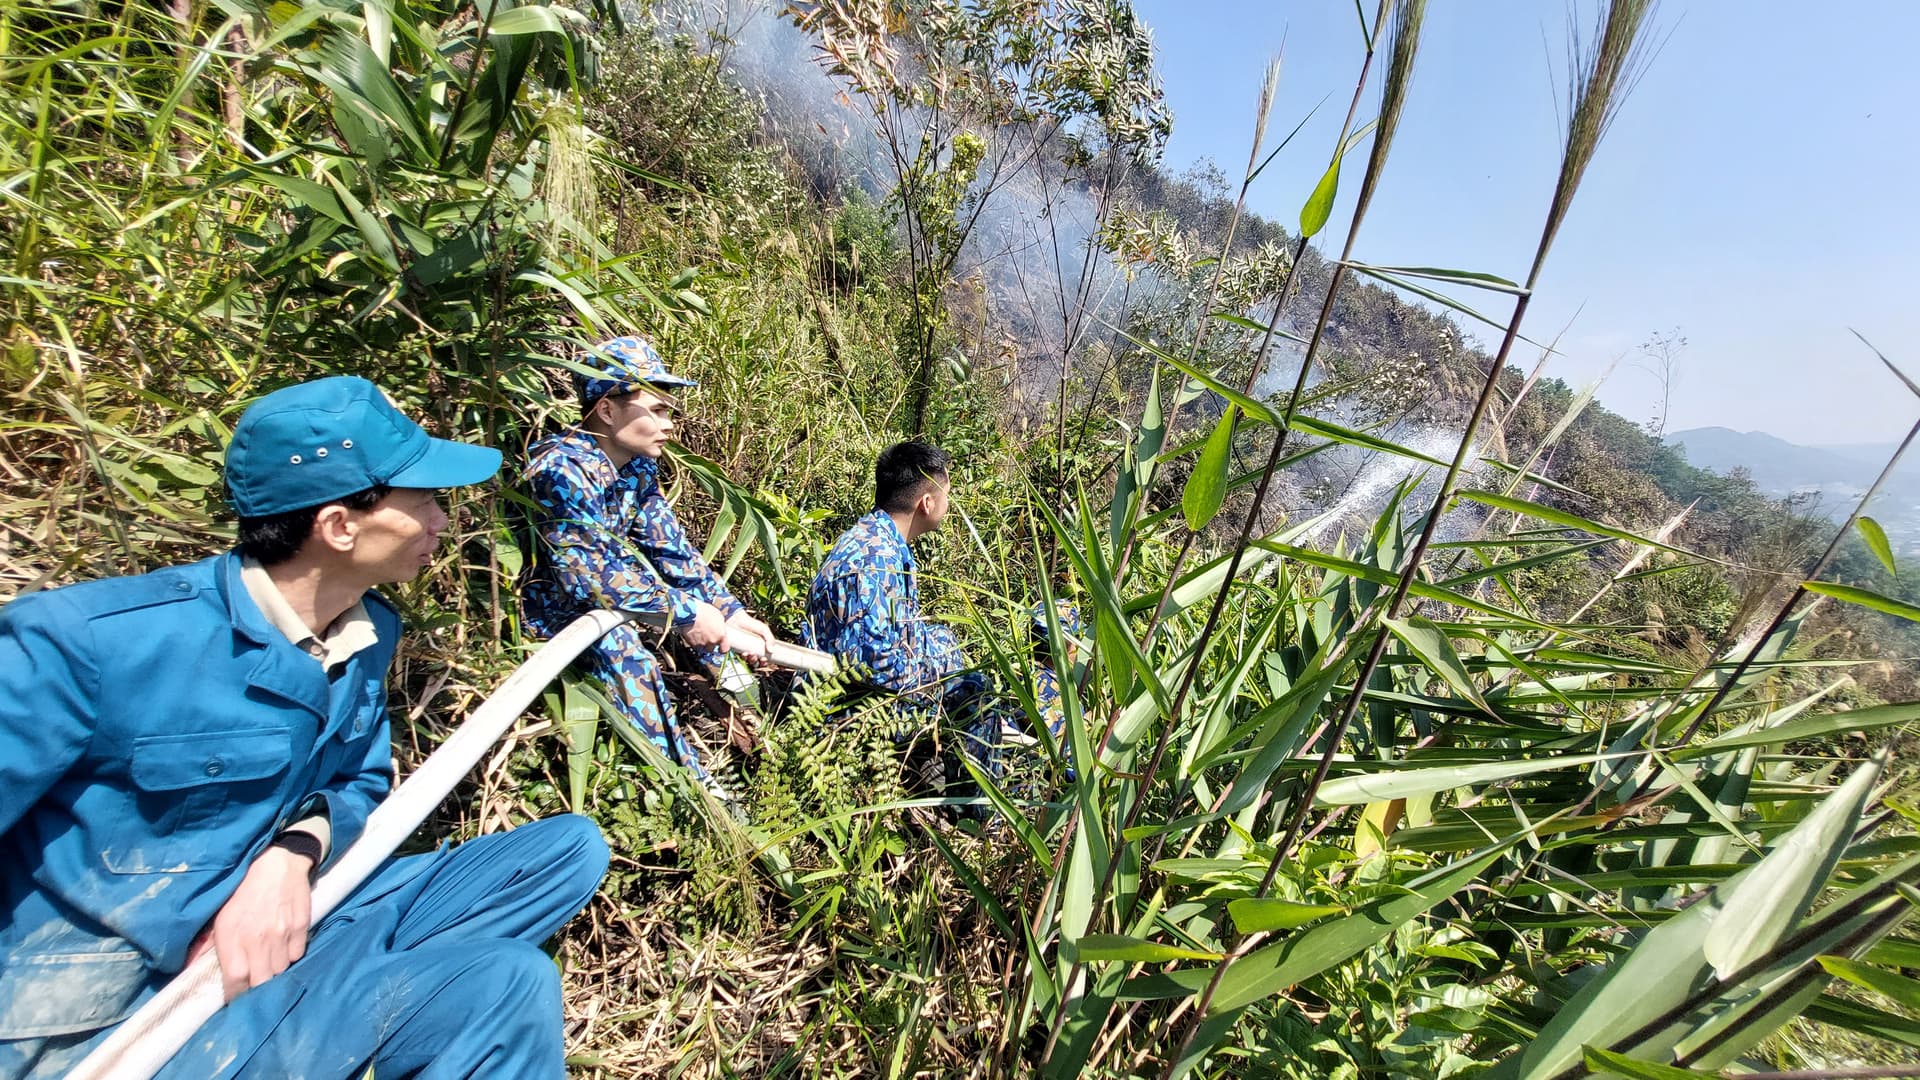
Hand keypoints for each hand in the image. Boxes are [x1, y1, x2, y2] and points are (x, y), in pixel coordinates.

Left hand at [188, 845, 314, 1000]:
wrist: (277, 862)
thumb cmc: (242, 888)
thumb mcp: (218, 914)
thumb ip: (205, 943)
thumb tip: (188, 969)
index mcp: (232, 935)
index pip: (235, 980)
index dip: (235, 995)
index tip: (234, 997)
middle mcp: (258, 938)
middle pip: (261, 981)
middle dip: (256, 988)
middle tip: (253, 983)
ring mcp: (282, 933)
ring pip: (280, 970)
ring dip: (273, 971)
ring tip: (268, 963)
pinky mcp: (300, 926)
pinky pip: (297, 955)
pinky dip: (290, 956)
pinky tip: (283, 946)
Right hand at [680, 601, 729, 648]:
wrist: (690, 613)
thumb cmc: (705, 611)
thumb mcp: (718, 616)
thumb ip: (720, 626)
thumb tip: (720, 629)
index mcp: (721, 635)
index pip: (724, 649)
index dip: (722, 648)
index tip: (720, 646)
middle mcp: (712, 641)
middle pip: (712, 649)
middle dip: (710, 644)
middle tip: (707, 637)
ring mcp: (702, 644)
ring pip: (703, 648)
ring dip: (702, 644)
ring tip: (699, 636)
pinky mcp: (692, 644)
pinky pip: (695, 646)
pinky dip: (694, 642)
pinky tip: (693, 635)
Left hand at [724, 610, 775, 658]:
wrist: (736, 620)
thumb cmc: (750, 623)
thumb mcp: (764, 629)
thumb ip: (770, 639)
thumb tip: (771, 651)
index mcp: (760, 645)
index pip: (763, 658)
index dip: (764, 662)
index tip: (764, 659)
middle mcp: (753, 648)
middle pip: (756, 661)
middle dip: (757, 660)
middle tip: (758, 657)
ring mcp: (744, 649)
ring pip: (748, 660)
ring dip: (751, 659)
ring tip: (751, 653)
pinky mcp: (737, 649)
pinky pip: (740, 657)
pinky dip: (744, 657)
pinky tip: (744, 653)